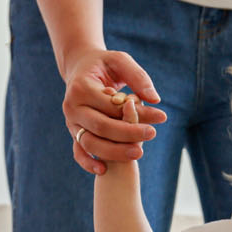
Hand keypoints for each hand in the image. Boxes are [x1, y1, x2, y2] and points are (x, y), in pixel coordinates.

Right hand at [62, 49, 165, 174]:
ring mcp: (71, 122)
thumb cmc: (104, 64)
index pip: (110, 106)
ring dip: (114, 152)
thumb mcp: (120, 61)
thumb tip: (155, 100)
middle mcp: (71, 106)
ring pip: (90, 143)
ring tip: (138, 153)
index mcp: (81, 87)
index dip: (136, 113)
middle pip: (101, 127)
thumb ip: (138, 77)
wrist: (80, 68)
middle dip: (128, 134)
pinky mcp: (74, 132)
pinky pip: (78, 151)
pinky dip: (88, 163)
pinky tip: (104, 170)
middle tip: (152, 134)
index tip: (160, 117)